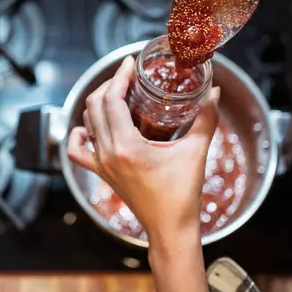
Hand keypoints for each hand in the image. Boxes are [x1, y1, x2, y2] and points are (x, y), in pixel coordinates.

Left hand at [67, 55, 219, 251]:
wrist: (170, 227)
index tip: (130, 63)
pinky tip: (90, 127)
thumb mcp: (196, 152)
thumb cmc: (182, 194)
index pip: (112, 100)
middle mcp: (108, 154)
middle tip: (127, 75)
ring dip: (98, 104)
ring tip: (116, 93)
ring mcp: (101, 164)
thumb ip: (206, 119)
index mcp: (126, 146)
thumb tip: (214, 92)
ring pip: (86, 123)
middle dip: (110, 84)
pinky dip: (79, 135)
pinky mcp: (101, 173)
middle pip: (95, 106)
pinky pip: (77, 152)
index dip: (119, 76)